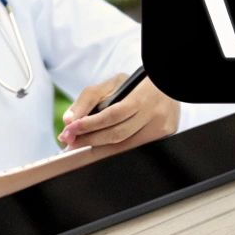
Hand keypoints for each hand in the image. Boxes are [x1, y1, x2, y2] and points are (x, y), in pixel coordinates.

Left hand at [59, 73, 178, 149]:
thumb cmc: (136, 85)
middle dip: (89, 140)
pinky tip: (102, 148)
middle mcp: (154, 114)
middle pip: (117, 135)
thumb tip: (68, 120)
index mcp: (141, 96)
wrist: (165, 86)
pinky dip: (115, 151)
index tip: (69, 130)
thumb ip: (89, 98)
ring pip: (125, 147)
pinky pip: (134, 149)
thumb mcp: (113, 83)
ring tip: (81, 146)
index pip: (111, 115)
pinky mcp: (165, 137)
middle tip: (70, 141)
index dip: (89, 125)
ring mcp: (162, 128)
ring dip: (99, 149)